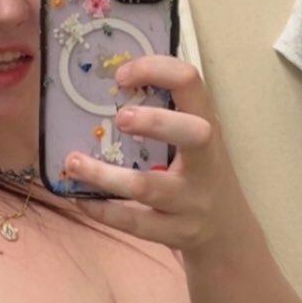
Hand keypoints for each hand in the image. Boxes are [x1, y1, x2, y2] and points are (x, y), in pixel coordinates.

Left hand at [63, 55, 238, 253]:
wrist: (228, 232)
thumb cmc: (200, 173)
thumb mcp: (195, 140)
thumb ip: (167, 113)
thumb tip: (107, 83)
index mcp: (208, 126)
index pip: (191, 82)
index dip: (157, 70)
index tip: (122, 76)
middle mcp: (206, 162)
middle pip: (193, 135)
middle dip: (155, 122)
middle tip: (119, 118)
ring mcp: (191, 200)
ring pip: (148, 187)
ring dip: (104, 175)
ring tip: (73, 162)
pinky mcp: (175, 233)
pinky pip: (134, 222)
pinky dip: (102, 209)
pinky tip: (79, 197)